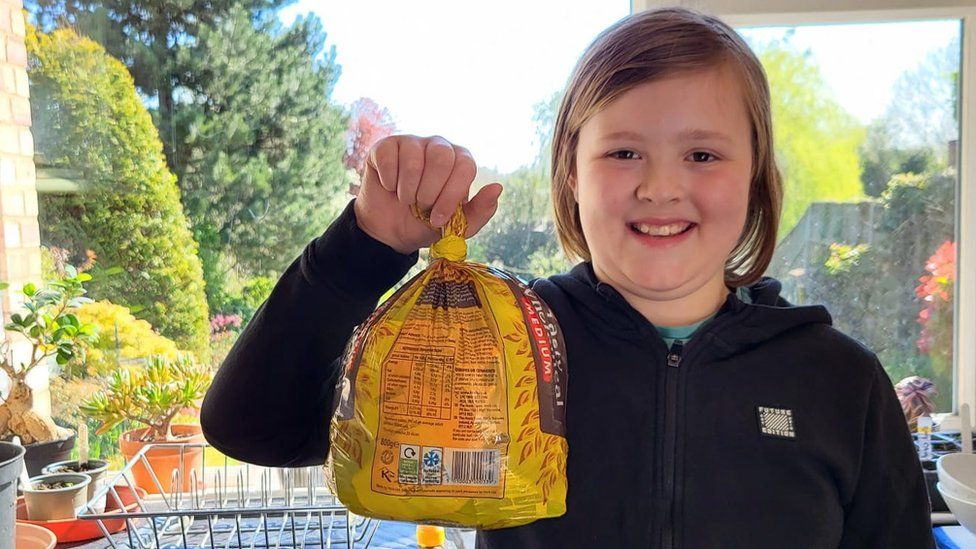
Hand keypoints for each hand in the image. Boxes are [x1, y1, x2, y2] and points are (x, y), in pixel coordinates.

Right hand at [353, 134, 503, 254]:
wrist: (390, 230)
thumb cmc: (427, 223)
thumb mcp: (457, 226)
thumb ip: (480, 211)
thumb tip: (497, 187)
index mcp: (460, 162)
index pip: (465, 166)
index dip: (451, 194)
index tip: (438, 219)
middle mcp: (439, 146)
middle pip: (441, 157)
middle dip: (429, 191)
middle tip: (421, 207)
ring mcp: (412, 143)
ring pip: (414, 159)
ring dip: (407, 190)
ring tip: (406, 200)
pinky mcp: (386, 146)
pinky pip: (389, 158)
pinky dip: (388, 182)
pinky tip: (390, 188)